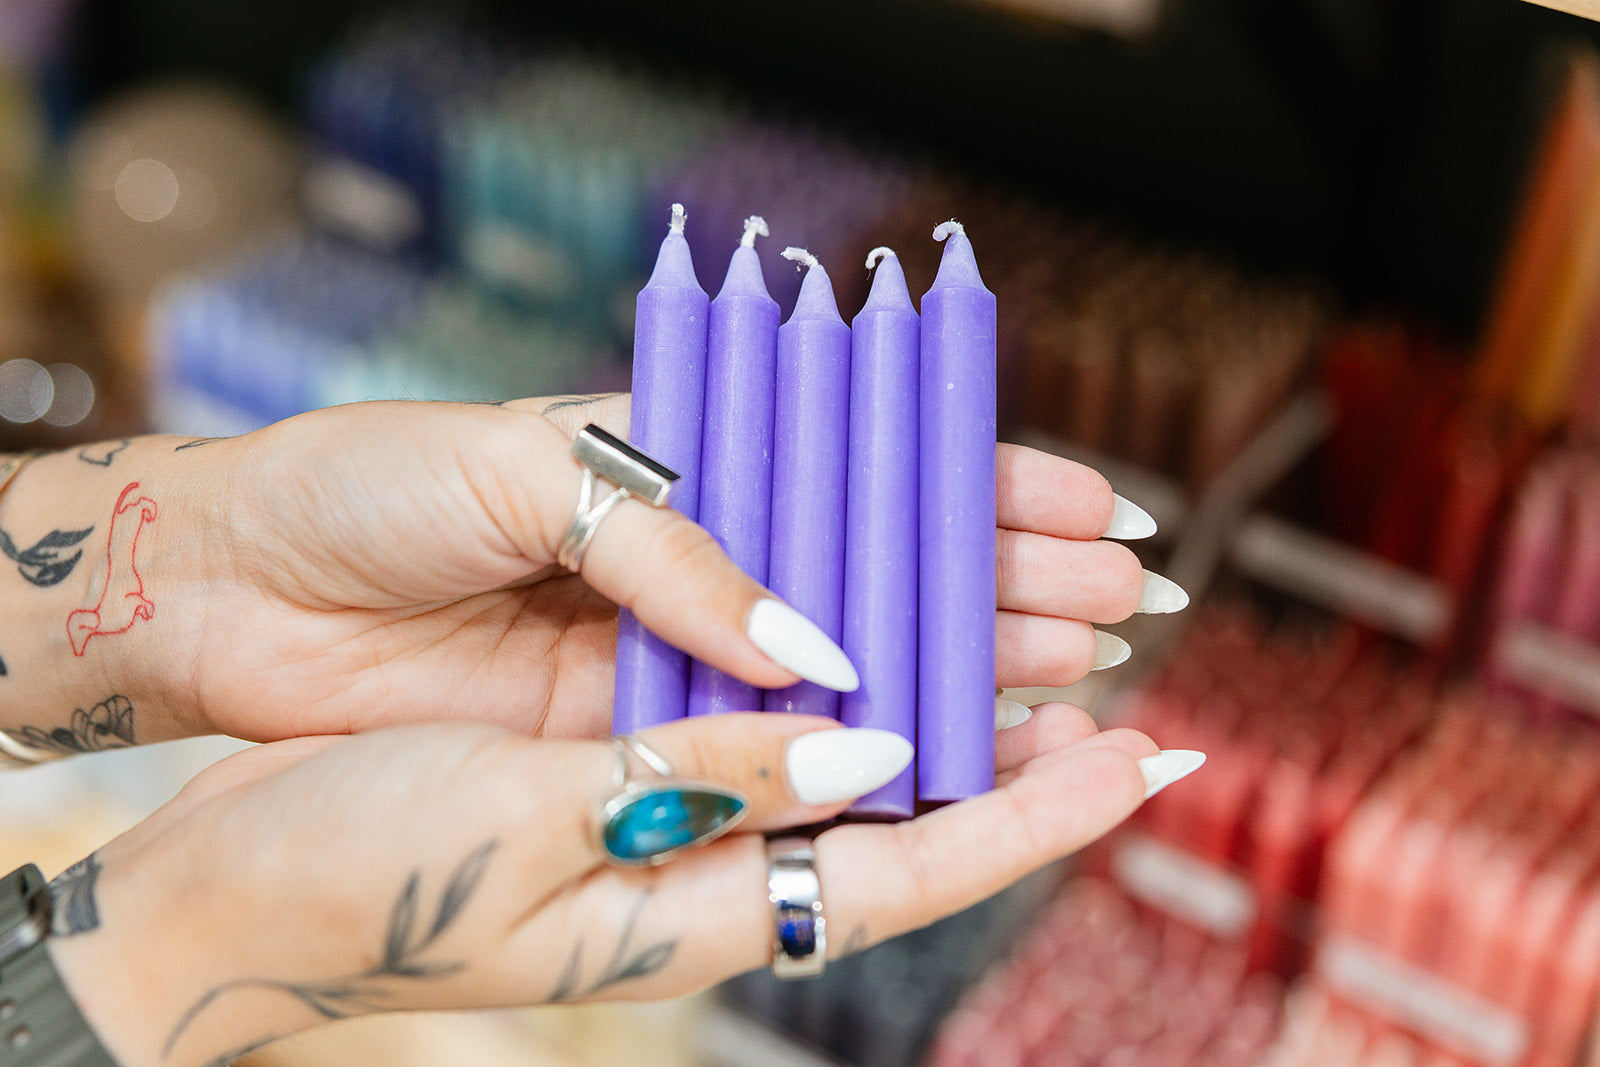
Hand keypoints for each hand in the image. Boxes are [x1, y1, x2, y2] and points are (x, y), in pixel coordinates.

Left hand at [0, 394, 1157, 746]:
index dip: (977, 483)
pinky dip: (850, 742)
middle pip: (879, 567)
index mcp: (681, 458)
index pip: (861, 464)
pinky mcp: (625, 729)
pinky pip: (761, 736)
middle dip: (1001, 582)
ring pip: (844, 659)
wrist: (236, 592)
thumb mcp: (530, 474)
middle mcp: (693, 556)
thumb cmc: (373, 489)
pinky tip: (941, 741)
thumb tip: (812, 645)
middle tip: (1115, 609)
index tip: (1087, 506)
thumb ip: (676, 554)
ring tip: (1074, 673)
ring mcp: (668, 649)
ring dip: (957, 663)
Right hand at [46, 708, 1169, 1066]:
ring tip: (1014, 605)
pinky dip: (809, 644)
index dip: (1035, 810)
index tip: (1143, 754)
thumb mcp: (532, 832)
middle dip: (1007, 725)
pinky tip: (843, 592)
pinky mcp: (597, 753)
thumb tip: (867, 741)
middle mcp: (697, 862)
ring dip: (923, 670)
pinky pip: (740, 698)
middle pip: (894, 799)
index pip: (913, 865)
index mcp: (696, 910)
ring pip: (829, 738)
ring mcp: (650, 809)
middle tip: (1107, 641)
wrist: (213, 887)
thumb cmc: (349, 878)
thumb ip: (703, 786)